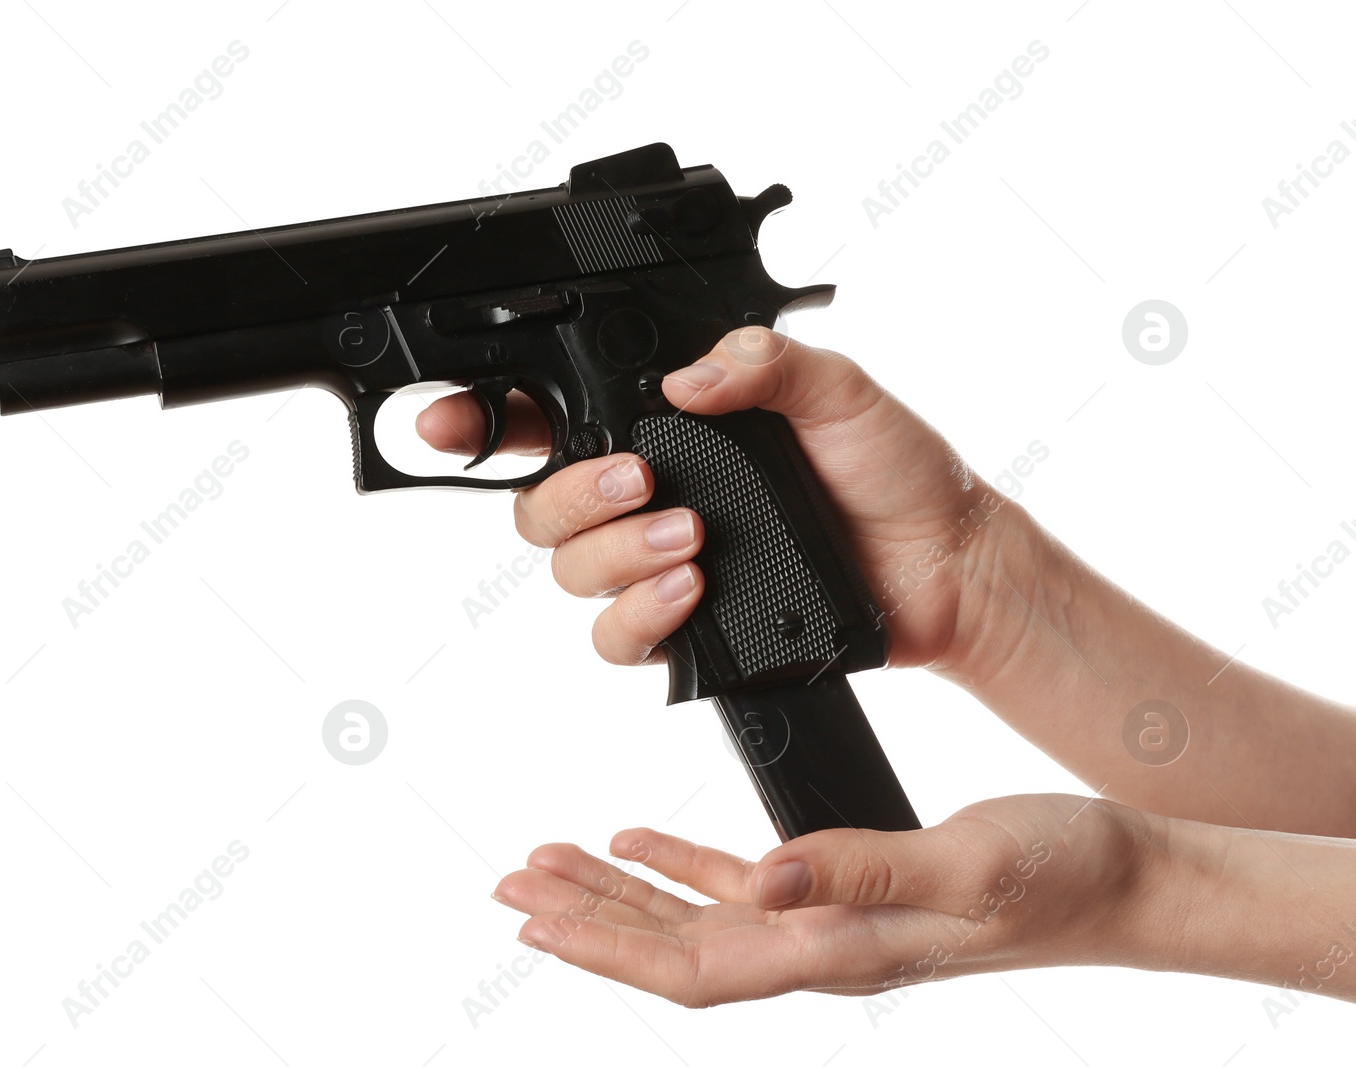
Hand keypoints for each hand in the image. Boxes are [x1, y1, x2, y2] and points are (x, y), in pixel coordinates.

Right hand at [415, 327, 1018, 673]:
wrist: (943, 565)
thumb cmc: (894, 471)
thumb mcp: (839, 391)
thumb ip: (763, 363)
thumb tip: (687, 375)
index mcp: (667, 428)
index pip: (549, 417)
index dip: (482, 419)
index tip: (444, 424)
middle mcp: (650, 497)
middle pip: (539, 506)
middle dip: (570, 495)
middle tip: (639, 482)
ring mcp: (661, 565)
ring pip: (570, 573)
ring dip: (615, 555)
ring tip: (689, 539)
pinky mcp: (686, 628)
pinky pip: (617, 639)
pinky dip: (639, 617)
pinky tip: (691, 594)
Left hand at [493, 794, 1161, 1005]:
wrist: (1123, 881)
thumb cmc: (1061, 878)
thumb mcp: (963, 867)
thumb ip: (860, 874)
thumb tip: (758, 882)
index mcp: (837, 951)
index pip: (692, 965)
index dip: (606, 945)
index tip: (533, 919)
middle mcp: (817, 946)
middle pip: (670, 947)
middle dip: (585, 918)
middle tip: (508, 885)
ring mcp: (826, 921)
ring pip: (691, 915)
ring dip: (617, 890)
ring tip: (547, 862)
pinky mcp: (842, 887)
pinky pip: (735, 883)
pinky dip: (679, 863)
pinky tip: (640, 839)